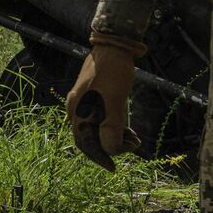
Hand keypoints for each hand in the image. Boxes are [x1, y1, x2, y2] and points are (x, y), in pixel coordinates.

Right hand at [65, 31, 145, 169]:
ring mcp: (85, 101)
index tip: (113, 168)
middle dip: (111, 145)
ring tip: (134, 138)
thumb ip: (112, 127)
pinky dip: (115, 126)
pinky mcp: (95, 96)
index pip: (85, 143)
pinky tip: (129, 128)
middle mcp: (77, 108)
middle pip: (91, 137)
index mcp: (77, 110)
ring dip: (116, 136)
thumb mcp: (114, 101)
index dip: (99, 157)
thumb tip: (111, 150)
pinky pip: (102, 118)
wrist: (115, 44)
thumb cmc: (114, 72)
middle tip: (132, 145)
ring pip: (98, 128)